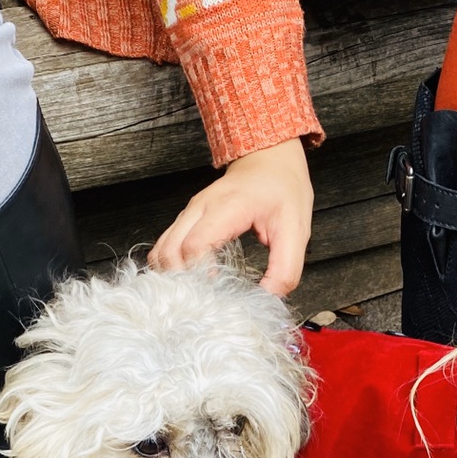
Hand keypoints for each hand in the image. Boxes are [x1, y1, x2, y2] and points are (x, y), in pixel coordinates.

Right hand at [148, 139, 313, 296]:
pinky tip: (191, 277)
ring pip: (161, 250)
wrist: (270, 159)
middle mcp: (200, 208)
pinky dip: (172, 266)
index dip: (201, 273)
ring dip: (173, 275)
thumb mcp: (296, 230)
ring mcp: (189, 212)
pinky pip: (165, 246)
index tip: (218, 289)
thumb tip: (268, 298)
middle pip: (169, 251)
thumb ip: (285, 268)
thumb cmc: (282, 189)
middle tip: (206, 297)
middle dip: (182, 280)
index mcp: (226, 207)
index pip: (195, 245)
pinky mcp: (186, 219)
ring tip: (197, 291)